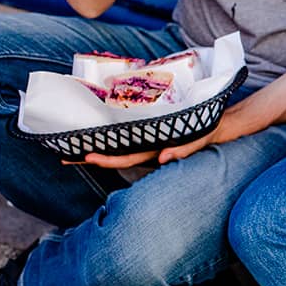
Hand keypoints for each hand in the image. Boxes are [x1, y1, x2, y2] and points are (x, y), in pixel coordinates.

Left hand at [72, 116, 229, 168]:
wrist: (221, 125)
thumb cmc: (209, 131)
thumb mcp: (200, 138)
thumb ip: (184, 149)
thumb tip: (164, 158)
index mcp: (157, 150)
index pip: (127, 158)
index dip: (107, 159)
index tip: (87, 156)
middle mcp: (149, 148)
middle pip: (115, 155)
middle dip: (91, 157)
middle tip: (64, 156)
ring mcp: (149, 141)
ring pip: (118, 147)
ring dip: (97, 148)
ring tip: (73, 147)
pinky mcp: (151, 132)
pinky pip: (127, 137)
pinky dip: (111, 137)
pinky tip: (98, 134)